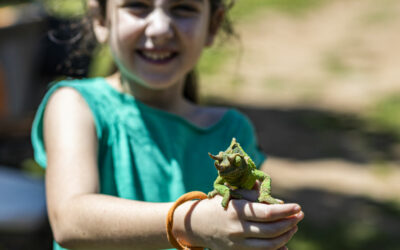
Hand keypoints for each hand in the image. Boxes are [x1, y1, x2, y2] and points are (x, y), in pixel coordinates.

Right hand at [180, 195, 303, 249]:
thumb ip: (255, 196)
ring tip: (293, 227)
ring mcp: (237, 244)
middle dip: (290, 223)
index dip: (286, 211)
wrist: (197, 224)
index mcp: (237, 211)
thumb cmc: (219, 205)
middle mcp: (237, 229)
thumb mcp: (234, 194)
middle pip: (272, 230)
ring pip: (270, 245)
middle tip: (299, 216)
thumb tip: (280, 203)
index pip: (268, 213)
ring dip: (286, 236)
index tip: (298, 207)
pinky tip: (284, 241)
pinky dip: (276, 249)